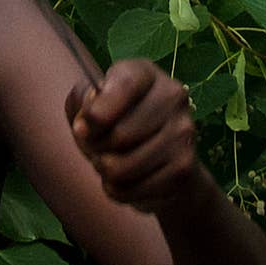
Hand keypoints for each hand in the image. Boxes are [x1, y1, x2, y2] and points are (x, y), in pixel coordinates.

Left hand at [64, 59, 202, 213]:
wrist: (159, 158)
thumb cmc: (114, 123)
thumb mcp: (90, 104)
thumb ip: (81, 102)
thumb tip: (87, 119)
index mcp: (145, 74)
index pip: (124, 86)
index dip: (97, 112)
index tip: (82, 128)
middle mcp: (172, 96)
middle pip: (120, 134)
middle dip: (95, 148)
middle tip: (95, 148)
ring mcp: (184, 132)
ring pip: (123, 167)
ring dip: (104, 172)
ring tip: (108, 164)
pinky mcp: (184, 167)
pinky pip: (134, 189)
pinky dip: (118, 190)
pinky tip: (124, 180)